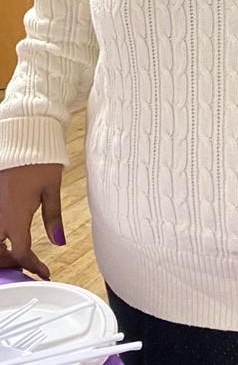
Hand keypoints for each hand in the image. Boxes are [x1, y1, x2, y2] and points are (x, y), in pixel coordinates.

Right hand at [0, 164, 64, 279]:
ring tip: (15, 254)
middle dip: (10, 265)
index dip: (33, 266)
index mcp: (15, 217)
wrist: (22, 137)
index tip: (44, 272)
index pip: (21, 253)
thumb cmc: (39, 161)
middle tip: (26, 267)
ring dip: (0, 253)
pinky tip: (6, 237)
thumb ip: (53, 218)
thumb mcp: (51, 190)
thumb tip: (59, 242)